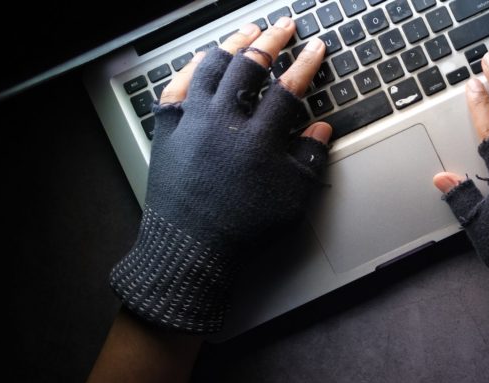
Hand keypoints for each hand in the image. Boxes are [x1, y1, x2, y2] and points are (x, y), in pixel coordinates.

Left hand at [110, 17, 331, 333]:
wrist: (190, 249)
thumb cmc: (244, 229)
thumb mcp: (292, 199)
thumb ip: (310, 159)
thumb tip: (321, 129)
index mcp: (258, 138)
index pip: (289, 88)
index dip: (306, 64)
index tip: (317, 47)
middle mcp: (224, 121)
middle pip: (250, 66)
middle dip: (272, 42)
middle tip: (284, 26)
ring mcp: (192, 121)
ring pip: (212, 67)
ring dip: (232, 45)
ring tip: (247, 32)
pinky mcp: (167, 129)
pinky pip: (178, 86)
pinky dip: (193, 67)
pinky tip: (203, 58)